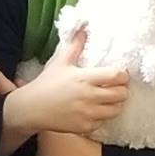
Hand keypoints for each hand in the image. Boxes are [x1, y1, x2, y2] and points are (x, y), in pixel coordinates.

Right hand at [0, 29, 127, 136]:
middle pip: (121, 94)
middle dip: (121, 90)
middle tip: (115, 87)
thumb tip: (83, 28)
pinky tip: (93, 110)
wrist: (31, 109)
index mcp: (85, 78)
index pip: (117, 76)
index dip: (123, 75)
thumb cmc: (46, 84)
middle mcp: (89, 96)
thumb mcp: (61, 62)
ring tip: (106, 99)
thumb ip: (75, 46)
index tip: (119, 74)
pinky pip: (103, 122)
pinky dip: (101, 117)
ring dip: (114, 104)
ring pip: (116, 110)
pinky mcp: (84, 127)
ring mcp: (87, 113)